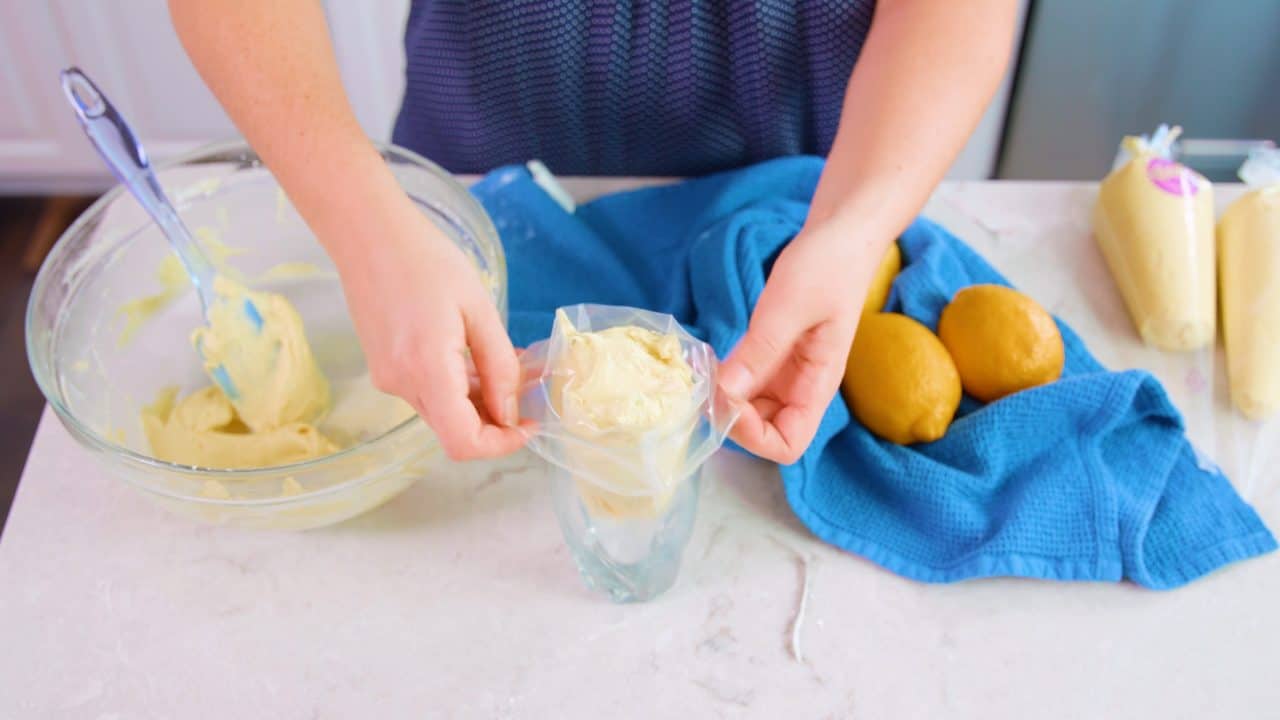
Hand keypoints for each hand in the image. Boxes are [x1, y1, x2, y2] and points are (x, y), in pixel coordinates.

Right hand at [334, 199, 529, 460]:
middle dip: (495, 420)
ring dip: (477, 402)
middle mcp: (402, 385)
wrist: (368, 234)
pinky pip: (427, 393)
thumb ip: (499, 366)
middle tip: (526, 387)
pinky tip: (472, 355)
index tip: (529, 422)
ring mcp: (388, 379)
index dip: (502, 444)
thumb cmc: (427, 260)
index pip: (464, 442)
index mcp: (427, 371)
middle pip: (455, 432)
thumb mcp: (478, 309)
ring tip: (503, 363)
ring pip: (442, 413)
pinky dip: (456, 387)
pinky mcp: (383, 369)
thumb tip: (510, 411)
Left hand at [717, 224, 872, 463]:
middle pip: (763, 432)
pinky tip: (710, 359)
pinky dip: (724, 379)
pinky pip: (744, 382)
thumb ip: (759, 351)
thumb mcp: (789, 306)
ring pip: (749, 410)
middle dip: (730, 418)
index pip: (787, 445)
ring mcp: (786, 374)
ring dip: (724, 400)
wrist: (841, 235)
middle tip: (703, 383)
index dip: (752, 436)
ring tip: (703, 371)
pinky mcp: (771, 355)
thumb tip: (722, 392)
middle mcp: (801, 388)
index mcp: (817, 386)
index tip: (726, 400)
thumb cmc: (827, 267)